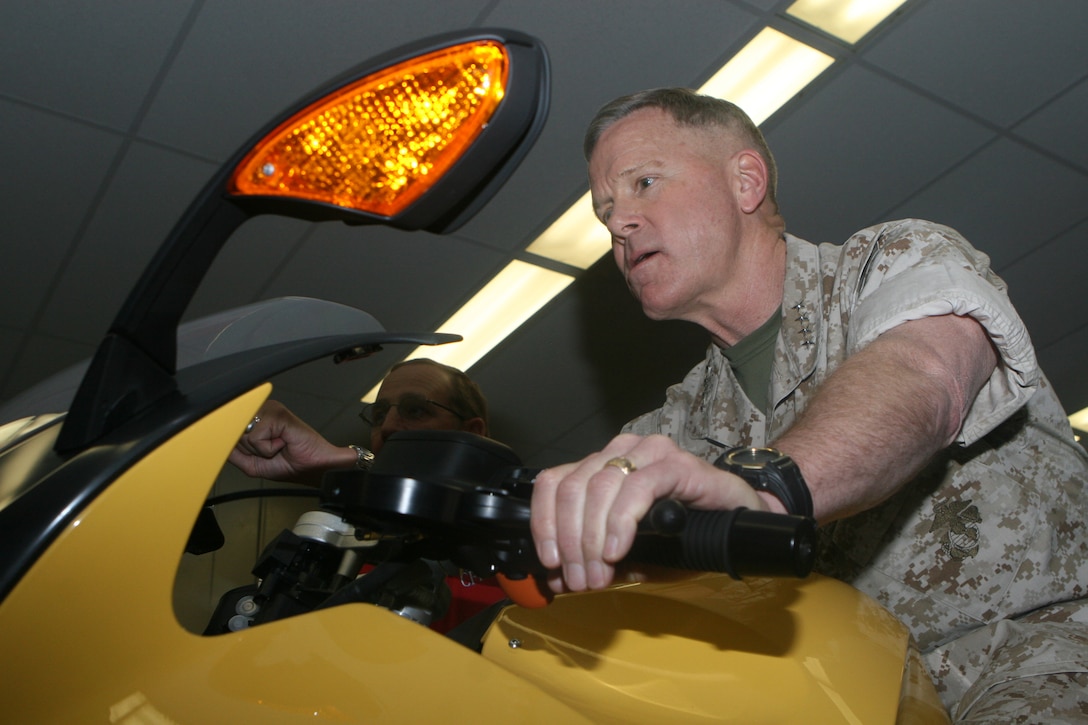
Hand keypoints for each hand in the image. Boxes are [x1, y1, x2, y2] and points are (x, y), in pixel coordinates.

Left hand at [229, 400, 353, 484]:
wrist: (312, 468)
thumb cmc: (288, 464)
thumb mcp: (251, 463)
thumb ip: (233, 452)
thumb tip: (216, 442)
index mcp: (256, 418)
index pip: (229, 427)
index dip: (232, 441)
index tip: (243, 447)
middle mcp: (261, 410)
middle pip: (234, 432)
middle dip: (250, 449)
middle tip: (270, 450)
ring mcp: (270, 410)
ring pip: (244, 434)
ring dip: (259, 449)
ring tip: (277, 446)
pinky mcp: (278, 414)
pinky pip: (256, 437)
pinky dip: (268, 448)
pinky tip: (283, 443)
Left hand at [530, 433, 767, 593]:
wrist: (739, 522)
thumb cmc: (684, 534)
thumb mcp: (629, 552)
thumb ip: (593, 560)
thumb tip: (557, 580)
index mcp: (601, 465)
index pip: (553, 483)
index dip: (544, 523)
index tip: (550, 562)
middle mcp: (621, 451)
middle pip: (573, 489)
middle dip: (572, 542)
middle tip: (581, 579)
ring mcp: (648, 452)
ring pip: (599, 487)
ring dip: (593, 539)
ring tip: (600, 574)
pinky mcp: (676, 463)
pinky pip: (638, 488)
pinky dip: (622, 523)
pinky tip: (619, 550)